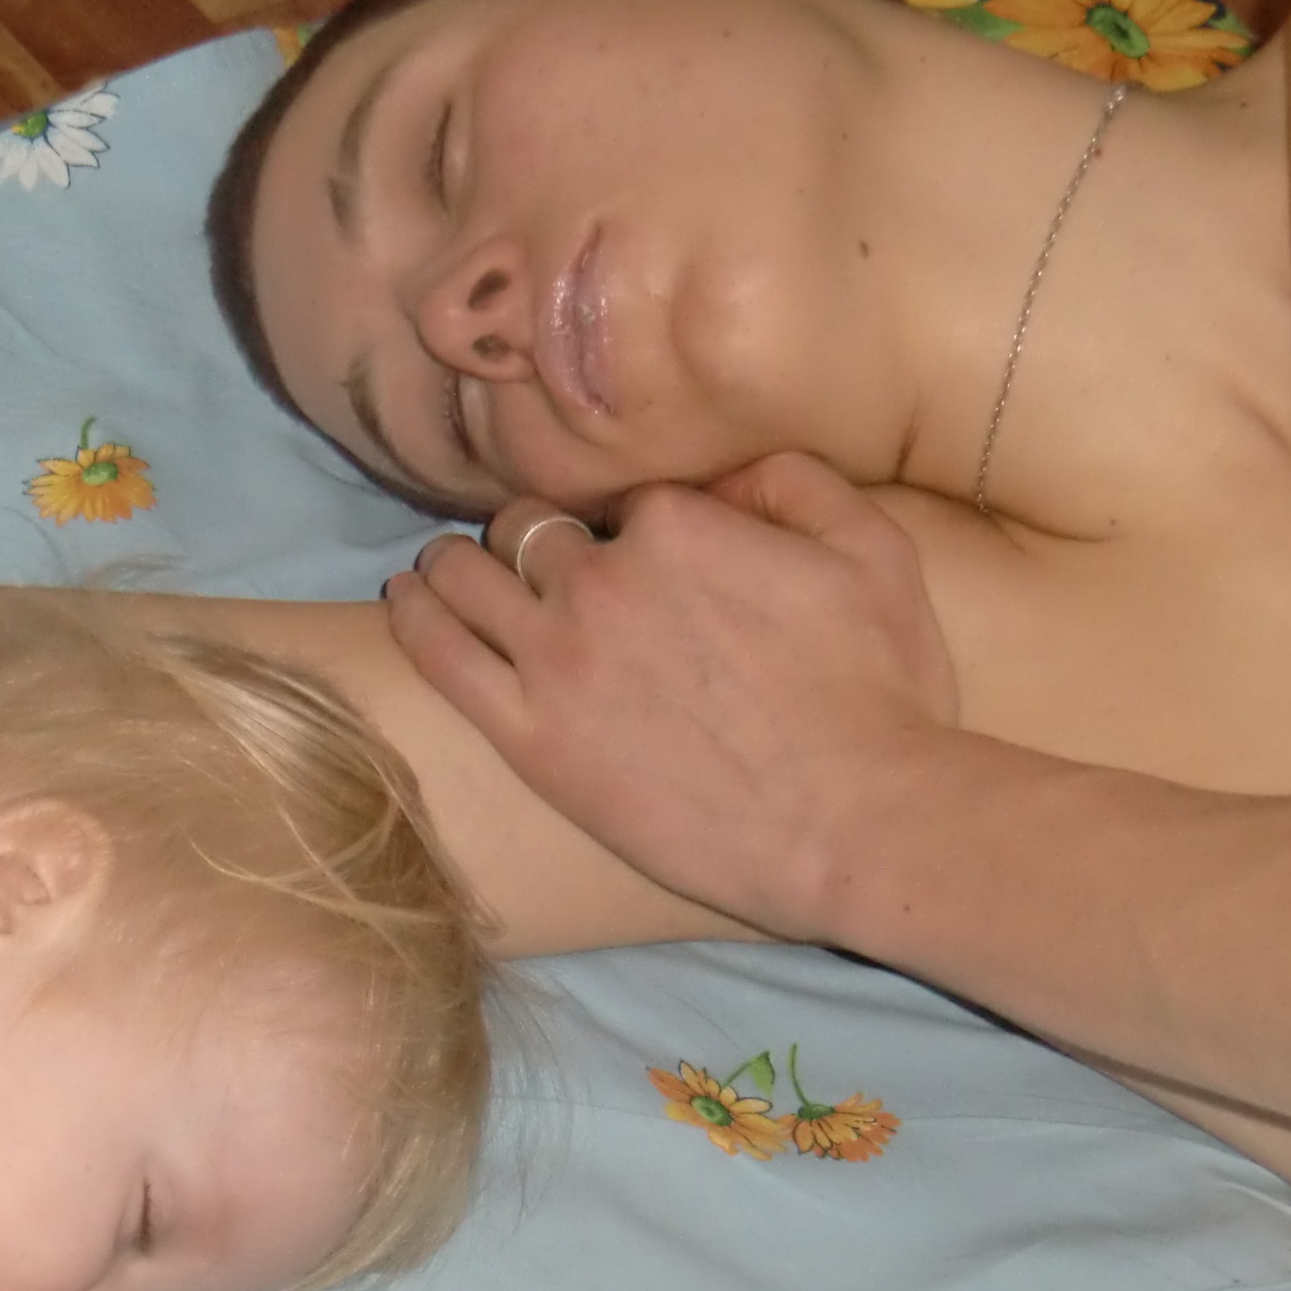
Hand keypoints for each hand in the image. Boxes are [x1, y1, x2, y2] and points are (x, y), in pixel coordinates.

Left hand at [383, 452, 958, 940]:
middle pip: (532, 530)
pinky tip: (408, 598)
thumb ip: (795, 482)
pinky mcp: (533, 739)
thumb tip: (725, 470)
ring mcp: (558, 659)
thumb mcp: (875, 552)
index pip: (619, 499)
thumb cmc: (882, 695)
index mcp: (676, 522)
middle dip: (534, 538)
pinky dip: (416, 616)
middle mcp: (602, 577)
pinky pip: (442, 657)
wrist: (857, 821)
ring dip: (456, 562)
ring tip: (446, 569)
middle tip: (538, 566)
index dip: (626, 524)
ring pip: (470, 575)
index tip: (634, 554)